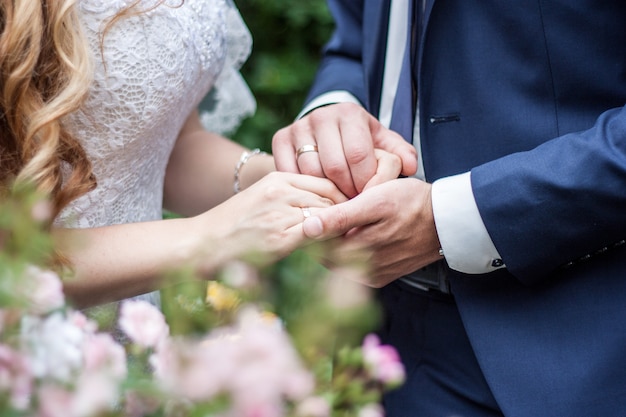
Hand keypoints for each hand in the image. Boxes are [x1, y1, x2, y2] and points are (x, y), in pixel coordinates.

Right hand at [195, 172, 346, 271]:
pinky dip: (330, 242)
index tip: (352, 213)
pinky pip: (318, 235)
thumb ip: (291, 199)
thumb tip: (324, 208)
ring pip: (328, 215)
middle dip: (348, 213)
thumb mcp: (261, 200)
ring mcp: (281, 213)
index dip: (344, 198)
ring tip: (349, 241)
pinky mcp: (280, 238)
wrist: (201, 243)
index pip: (326, 182)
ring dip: (341, 228)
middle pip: (331, 197)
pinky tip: (333, 252)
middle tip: (357, 229)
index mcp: (278, 179)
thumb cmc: (232, 225)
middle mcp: (281, 191)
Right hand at [272, 102, 417, 197]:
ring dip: (324, 193)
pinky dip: (301, 188)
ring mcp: (298, 127)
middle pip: (333, 166)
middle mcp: (322, 116)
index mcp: (350, 114)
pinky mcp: (280, 138)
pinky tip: (314, 196)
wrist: (327, 129)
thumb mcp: (381, 144)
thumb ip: (399, 154)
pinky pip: (288, 171)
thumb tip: (410, 167)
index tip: (368, 196)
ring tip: (336, 203)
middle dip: (346, 191)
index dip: (364, 181)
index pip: (358, 154)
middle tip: (352, 204)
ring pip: (310, 172)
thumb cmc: (359, 141)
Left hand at [301, 178, 441, 287]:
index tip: (314, 210)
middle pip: (324, 256)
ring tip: (344, 221)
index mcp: (354, 253)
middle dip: (321, 238)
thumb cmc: (411, 203)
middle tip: (328, 212)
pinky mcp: (382, 277)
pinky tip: (358, 234)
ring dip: (335, 245)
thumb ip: (339, 217)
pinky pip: (355, 268)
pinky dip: (350, 252)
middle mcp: (360, 272)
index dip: (311, 228)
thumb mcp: (374, 202)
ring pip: (339, 262)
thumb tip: (308, 228)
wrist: (447, 220)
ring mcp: (372, 276)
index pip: (313, 247)